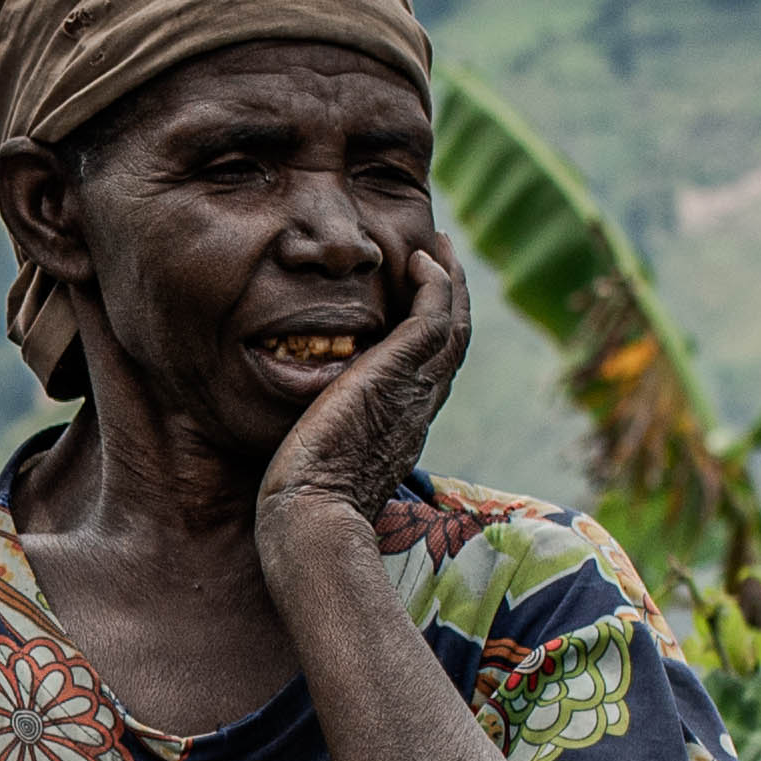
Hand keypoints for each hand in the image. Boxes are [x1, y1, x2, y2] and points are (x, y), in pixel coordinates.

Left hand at [259, 240, 468, 555]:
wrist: (314, 514)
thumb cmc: (306, 502)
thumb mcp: (327, 458)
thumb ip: (332, 434)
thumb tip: (310, 427)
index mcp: (404, 425)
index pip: (431, 369)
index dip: (432, 333)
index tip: (421, 304)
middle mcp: (420, 405)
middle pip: (453, 340)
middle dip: (452, 297)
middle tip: (440, 258)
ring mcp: (415, 388)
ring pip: (453, 323)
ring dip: (450, 279)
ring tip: (436, 246)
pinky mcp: (399, 372)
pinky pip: (433, 316)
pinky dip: (434, 284)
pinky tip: (419, 259)